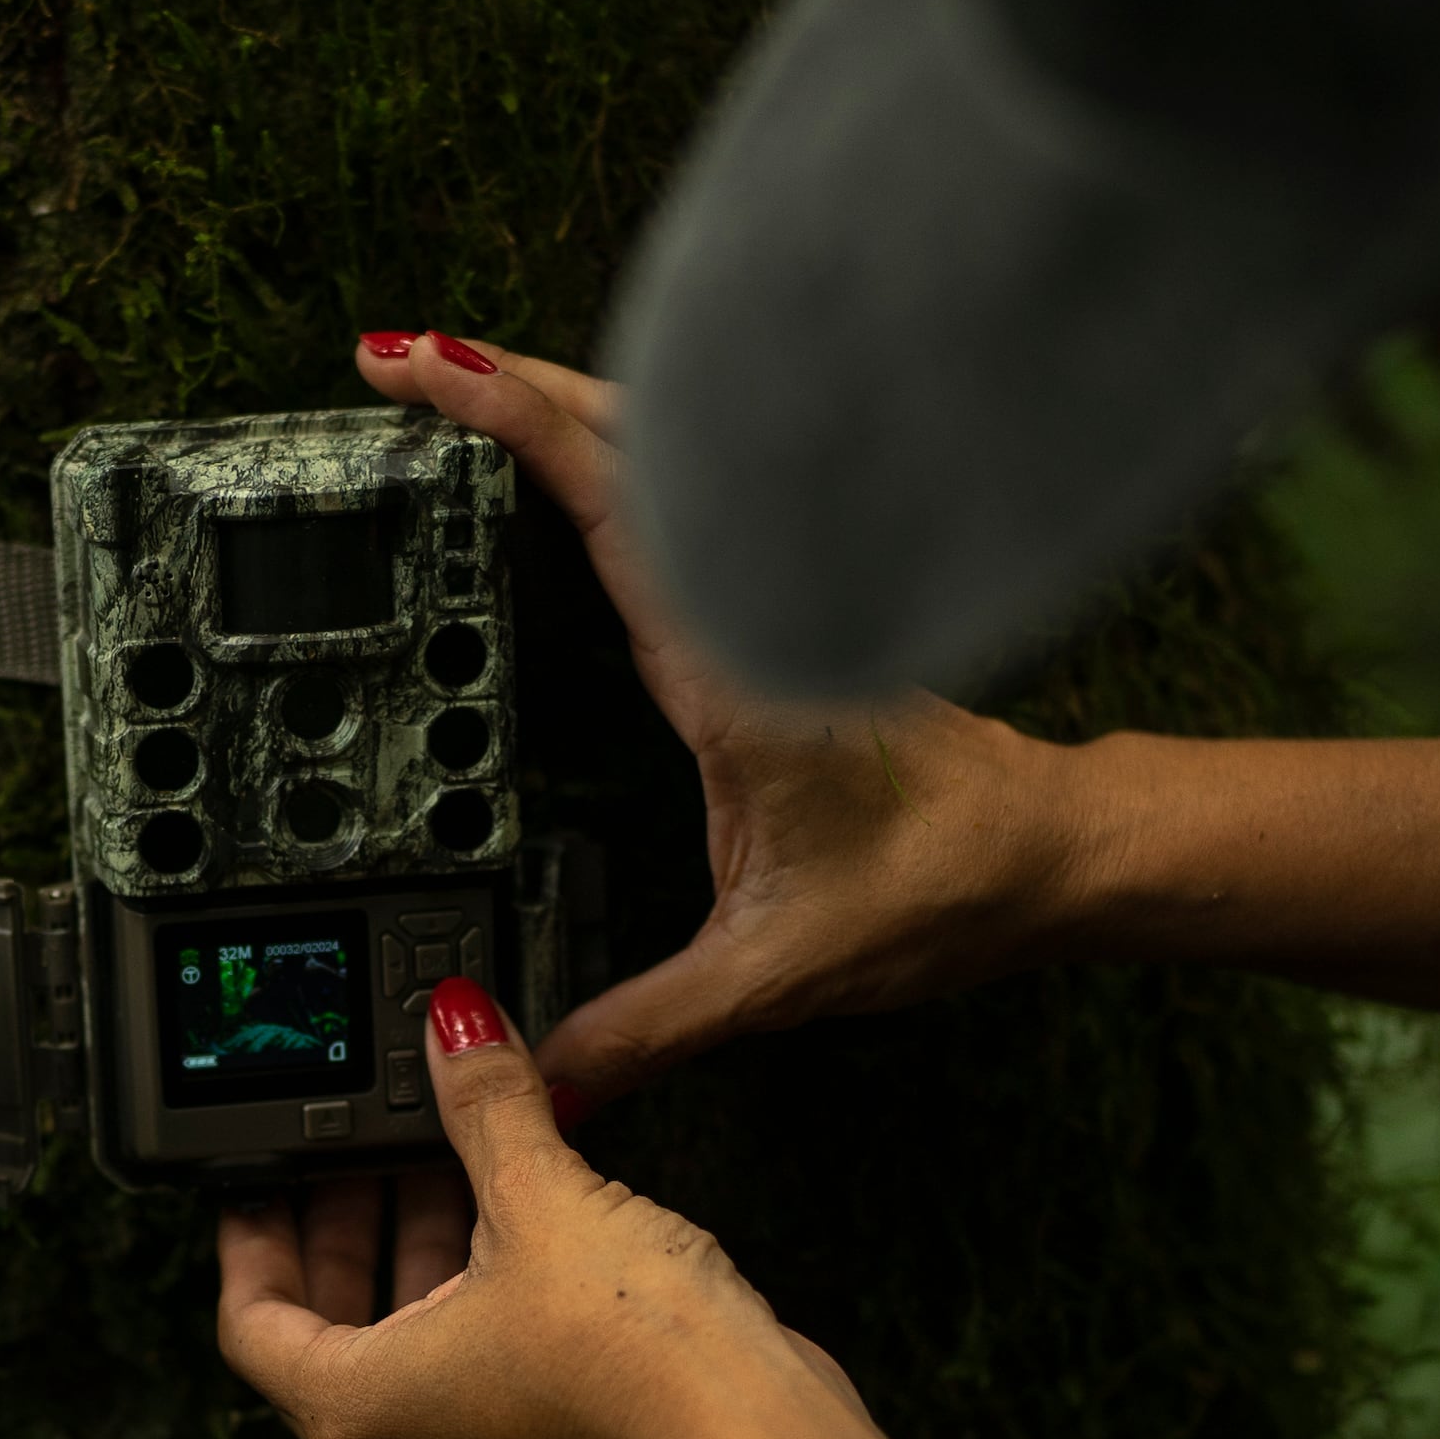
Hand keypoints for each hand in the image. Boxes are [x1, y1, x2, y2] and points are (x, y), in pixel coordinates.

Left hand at [214, 973, 871, 1438]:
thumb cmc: (643, 1362)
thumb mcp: (542, 1198)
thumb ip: (484, 1103)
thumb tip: (455, 1028)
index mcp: (359, 1412)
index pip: (252, 1321)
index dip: (250, 1233)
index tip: (262, 1173)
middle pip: (327, 1334)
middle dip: (349, 1229)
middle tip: (367, 1149)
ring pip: (407, 1352)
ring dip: (420, 1256)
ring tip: (451, 1161)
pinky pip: (473, 1374)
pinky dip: (474, 1300)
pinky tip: (520, 1221)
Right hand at [353, 331, 1094, 1109]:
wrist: (1049, 856)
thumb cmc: (940, 889)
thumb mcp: (777, 973)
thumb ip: (648, 1025)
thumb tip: (539, 1077)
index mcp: (734, 666)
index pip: (614, 502)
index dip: (515, 424)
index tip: (428, 375)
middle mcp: (749, 607)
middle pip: (620, 442)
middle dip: (501, 387)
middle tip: (390, 361)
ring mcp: (768, 596)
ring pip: (655, 457)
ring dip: (551, 407)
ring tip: (447, 383)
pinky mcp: (777, 611)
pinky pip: (681, 501)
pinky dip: (605, 457)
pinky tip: (560, 461)